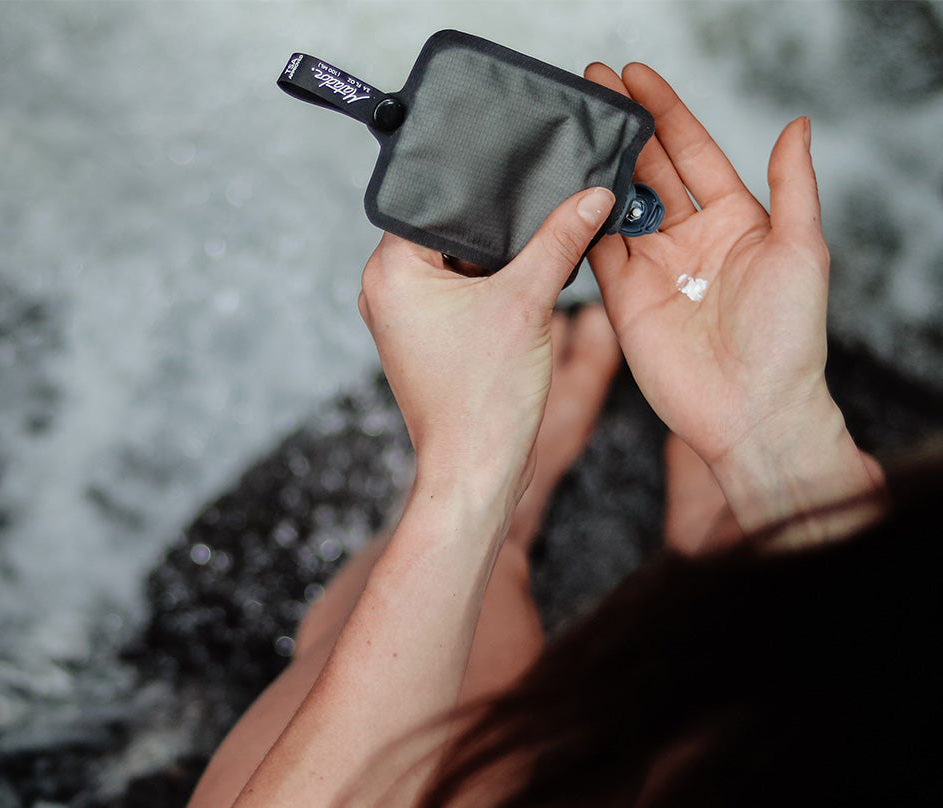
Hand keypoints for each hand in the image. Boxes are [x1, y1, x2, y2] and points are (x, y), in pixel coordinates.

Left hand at [358, 187, 614, 505]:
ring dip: (496, 259)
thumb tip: (591, 196)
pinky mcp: (426, 341)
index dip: (479, 186)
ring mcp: (405, 319)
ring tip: (536, 248)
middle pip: (445, 233)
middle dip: (493, 226)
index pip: (431, 202)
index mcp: (390, 272)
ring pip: (456, 265)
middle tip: (539, 205)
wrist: (477, 469)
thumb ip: (559, 240)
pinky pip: (458, 295)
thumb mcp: (528, 303)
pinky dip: (490, 288)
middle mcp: (386, 292)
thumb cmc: (483, 400)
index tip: (518, 169)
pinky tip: (525, 285)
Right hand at [585, 63, 880, 533]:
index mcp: (736, 221)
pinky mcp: (624, 299)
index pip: (693, 152)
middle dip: (623, 129)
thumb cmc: (788, 338)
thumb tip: (797, 125)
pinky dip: (581, 220)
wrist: (750, 410)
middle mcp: (690, 239)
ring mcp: (654, 269)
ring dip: (598, 168)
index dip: (666, 112)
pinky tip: (567, 189)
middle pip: (650, 171)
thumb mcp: (803, 250)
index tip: (637, 77)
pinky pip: (598, 250)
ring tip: (574, 127)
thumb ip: (793, 186)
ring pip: (618, 205)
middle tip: (593, 88)